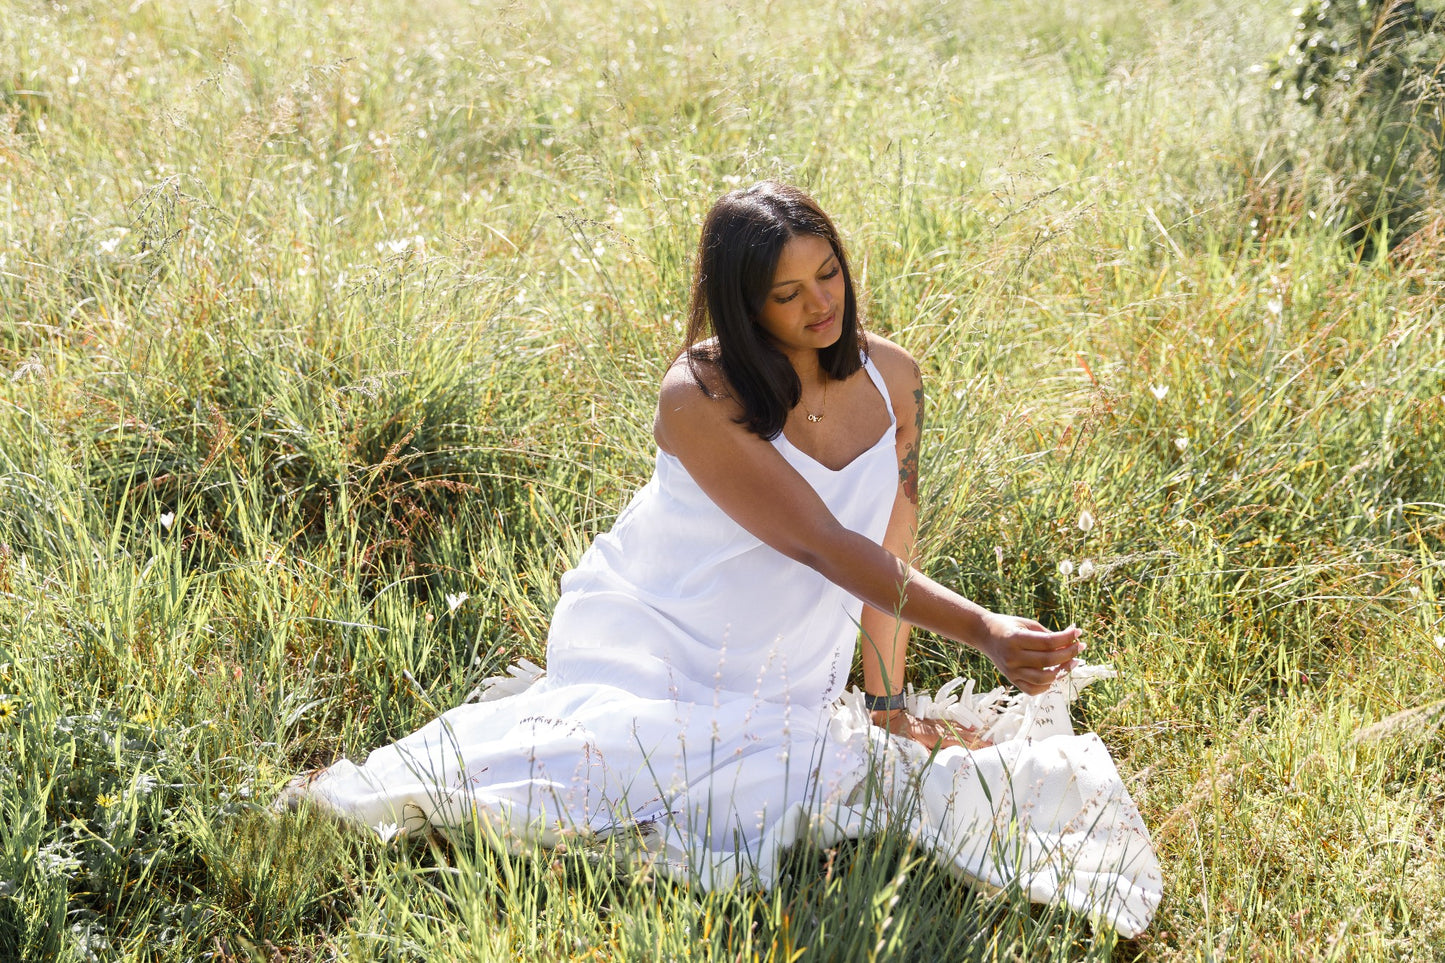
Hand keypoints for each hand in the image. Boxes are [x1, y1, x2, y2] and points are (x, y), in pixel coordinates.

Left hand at [870, 709, 991, 750]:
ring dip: (975, 735)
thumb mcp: (908, 748)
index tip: (986, 751)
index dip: (972, 747)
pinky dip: (964, 726)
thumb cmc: (896, 735)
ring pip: (960, 730)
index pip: (958, 743)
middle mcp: (940, 729)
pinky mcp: (935, 723)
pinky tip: (973, 728)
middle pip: (962, 736)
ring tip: (989, 739)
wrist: (887, 716)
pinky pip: (953, 724)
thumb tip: (940, 760)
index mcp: (935, 736)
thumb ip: (924, 754)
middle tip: (995, 747)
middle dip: (979, 742)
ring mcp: (938, 725)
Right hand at [975, 613, 1083, 695]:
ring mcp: (1011, 671)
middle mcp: (1012, 657)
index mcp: (1015, 639)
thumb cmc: (1008, 626)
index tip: (1078, 632)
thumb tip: (1073, 640)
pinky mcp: (1012, 680)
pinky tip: (1055, 674)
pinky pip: (1033, 689)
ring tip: (1071, 662)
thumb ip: (1048, 634)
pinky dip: (1048, 685)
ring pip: (1043, 679)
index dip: (1066, 638)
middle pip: (1048, 660)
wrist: (984, 634)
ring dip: (1062, 671)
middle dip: (1068, 654)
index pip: (1048, 642)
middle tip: (1079, 647)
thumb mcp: (1027, 624)